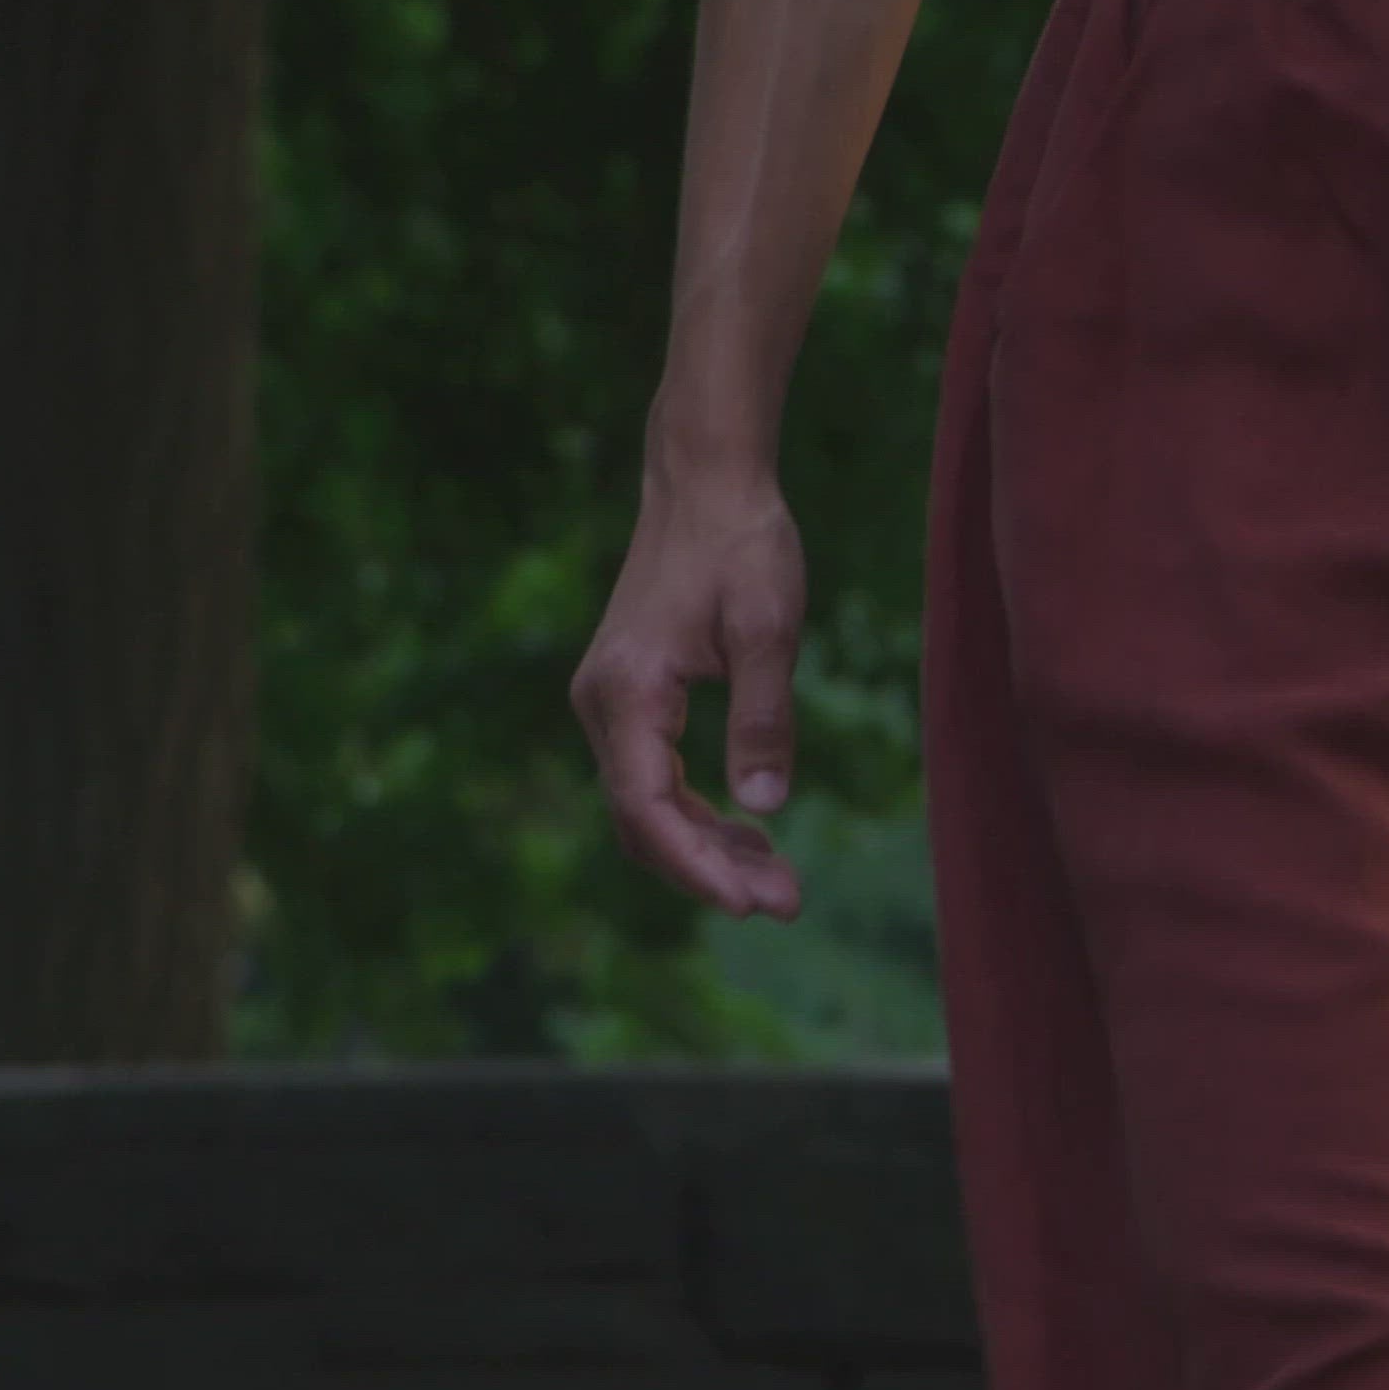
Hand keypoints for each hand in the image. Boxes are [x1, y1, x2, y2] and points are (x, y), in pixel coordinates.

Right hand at [568, 461, 807, 919]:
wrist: (706, 483)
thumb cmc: (742, 544)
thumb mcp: (769, 627)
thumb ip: (764, 717)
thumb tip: (765, 808)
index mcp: (626, 691)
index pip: (647, 806)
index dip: (695, 863)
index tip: (749, 906)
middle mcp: (601, 704)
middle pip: (643, 819)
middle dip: (709, 869)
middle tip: (787, 904)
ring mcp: (611, 703)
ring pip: (649, 805)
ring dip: (707, 848)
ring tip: (780, 884)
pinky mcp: (632, 698)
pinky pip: (656, 777)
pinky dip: (700, 812)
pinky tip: (753, 835)